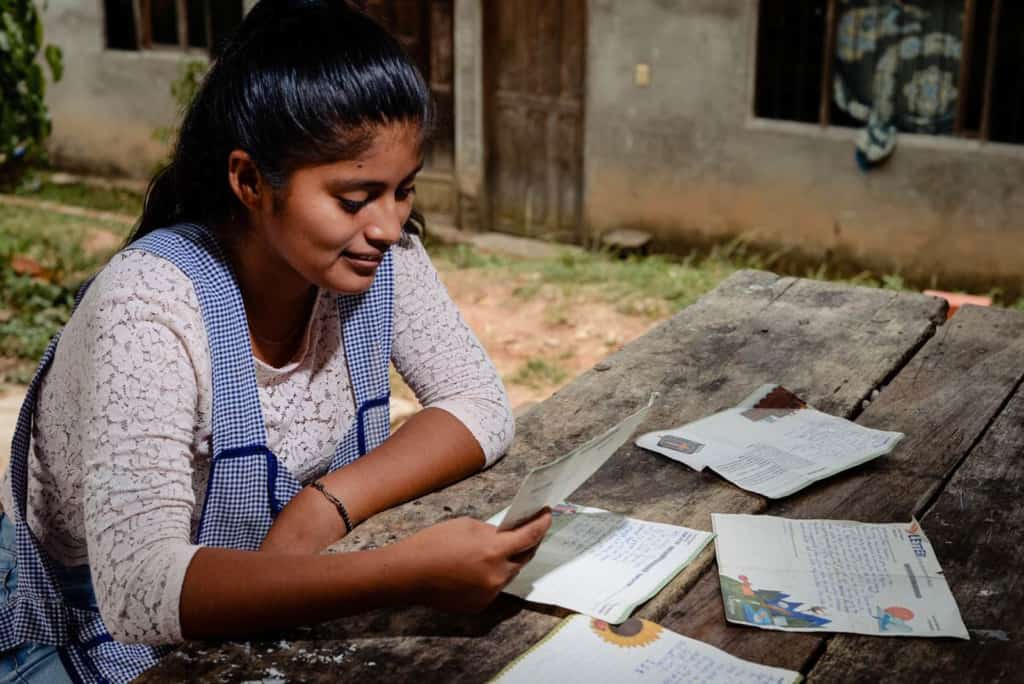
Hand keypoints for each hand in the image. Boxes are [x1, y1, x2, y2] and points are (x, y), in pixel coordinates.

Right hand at [389, 509, 551, 612]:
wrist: (408, 573)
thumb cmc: (433, 543)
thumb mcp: (467, 526)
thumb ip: (492, 532)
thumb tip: (505, 536)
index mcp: (494, 551)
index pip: (530, 537)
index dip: (541, 524)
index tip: (547, 515)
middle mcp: (497, 575)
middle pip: (524, 558)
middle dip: (528, 543)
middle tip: (528, 529)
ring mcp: (489, 593)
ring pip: (509, 574)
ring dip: (510, 560)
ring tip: (503, 547)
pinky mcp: (479, 604)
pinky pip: (494, 587)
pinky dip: (493, 575)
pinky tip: (482, 566)